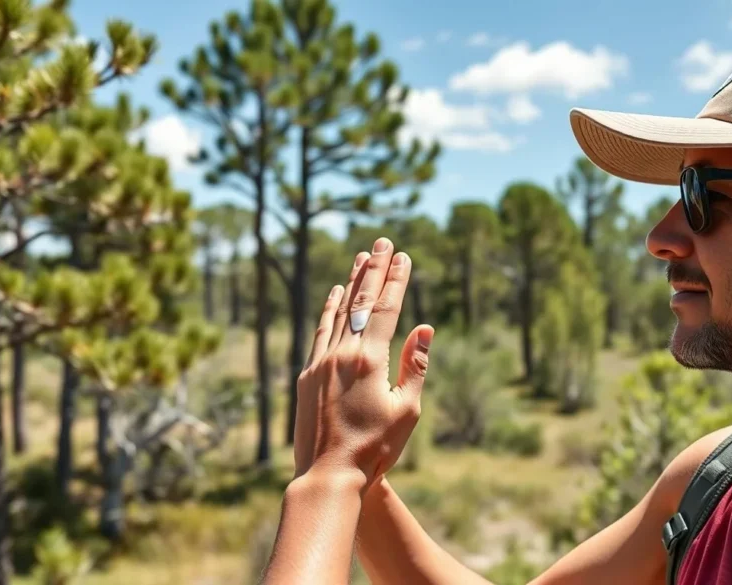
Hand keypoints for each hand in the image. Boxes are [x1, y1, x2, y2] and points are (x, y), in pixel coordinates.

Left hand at [293, 237, 433, 490]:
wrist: (327, 474)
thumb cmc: (375, 448)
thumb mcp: (407, 410)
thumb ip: (416, 366)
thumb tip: (425, 327)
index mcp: (369, 360)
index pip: (385, 309)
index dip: (396, 280)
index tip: (404, 255)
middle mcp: (341, 354)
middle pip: (360, 302)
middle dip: (374, 269)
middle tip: (382, 241)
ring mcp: (320, 363)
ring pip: (338, 312)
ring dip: (351, 282)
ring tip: (361, 257)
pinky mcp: (307, 375)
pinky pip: (321, 332)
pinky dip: (330, 310)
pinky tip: (336, 295)